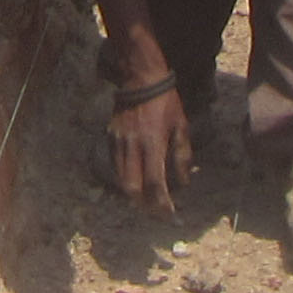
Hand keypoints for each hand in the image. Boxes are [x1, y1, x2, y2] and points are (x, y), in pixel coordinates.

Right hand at [108, 88, 193, 213]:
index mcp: (153, 143)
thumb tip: (182, 183)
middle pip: (132, 188)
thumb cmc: (165, 103)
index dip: (162, 202)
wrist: (139, 79)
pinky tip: (136, 181)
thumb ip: (182, 156)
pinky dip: (125, 179)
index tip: (170, 213)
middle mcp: (133, 146)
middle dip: (144, 205)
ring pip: (121, 180)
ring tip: (146, 201)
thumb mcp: (181, 127)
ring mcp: (118, 143)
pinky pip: (116, 166)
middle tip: (156, 211)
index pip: (155, 182)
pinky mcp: (110, 139)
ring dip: (133, 195)